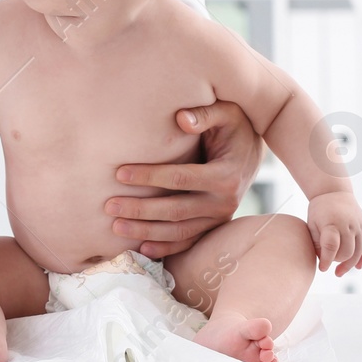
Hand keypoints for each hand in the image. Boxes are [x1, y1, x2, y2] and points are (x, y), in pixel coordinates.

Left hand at [108, 99, 262, 258]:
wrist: (252, 151)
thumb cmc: (233, 127)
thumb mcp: (226, 113)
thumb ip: (204, 114)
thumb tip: (181, 119)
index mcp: (225, 175)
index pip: (180, 178)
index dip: (149, 176)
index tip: (119, 173)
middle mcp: (224, 202)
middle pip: (175, 210)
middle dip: (140, 210)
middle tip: (109, 206)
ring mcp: (219, 217)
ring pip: (179, 231)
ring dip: (146, 231)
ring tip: (116, 227)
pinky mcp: (214, 226)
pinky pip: (189, 241)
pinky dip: (166, 248)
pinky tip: (142, 249)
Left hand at [307, 191, 361, 274]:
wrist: (333, 192)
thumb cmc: (319, 210)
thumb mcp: (312, 224)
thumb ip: (317, 242)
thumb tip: (323, 261)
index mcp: (332, 223)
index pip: (331, 246)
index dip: (327, 260)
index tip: (322, 268)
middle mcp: (348, 225)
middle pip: (347, 252)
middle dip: (337, 261)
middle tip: (328, 261)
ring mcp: (359, 226)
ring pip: (358, 252)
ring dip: (349, 265)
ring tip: (338, 272)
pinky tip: (357, 267)